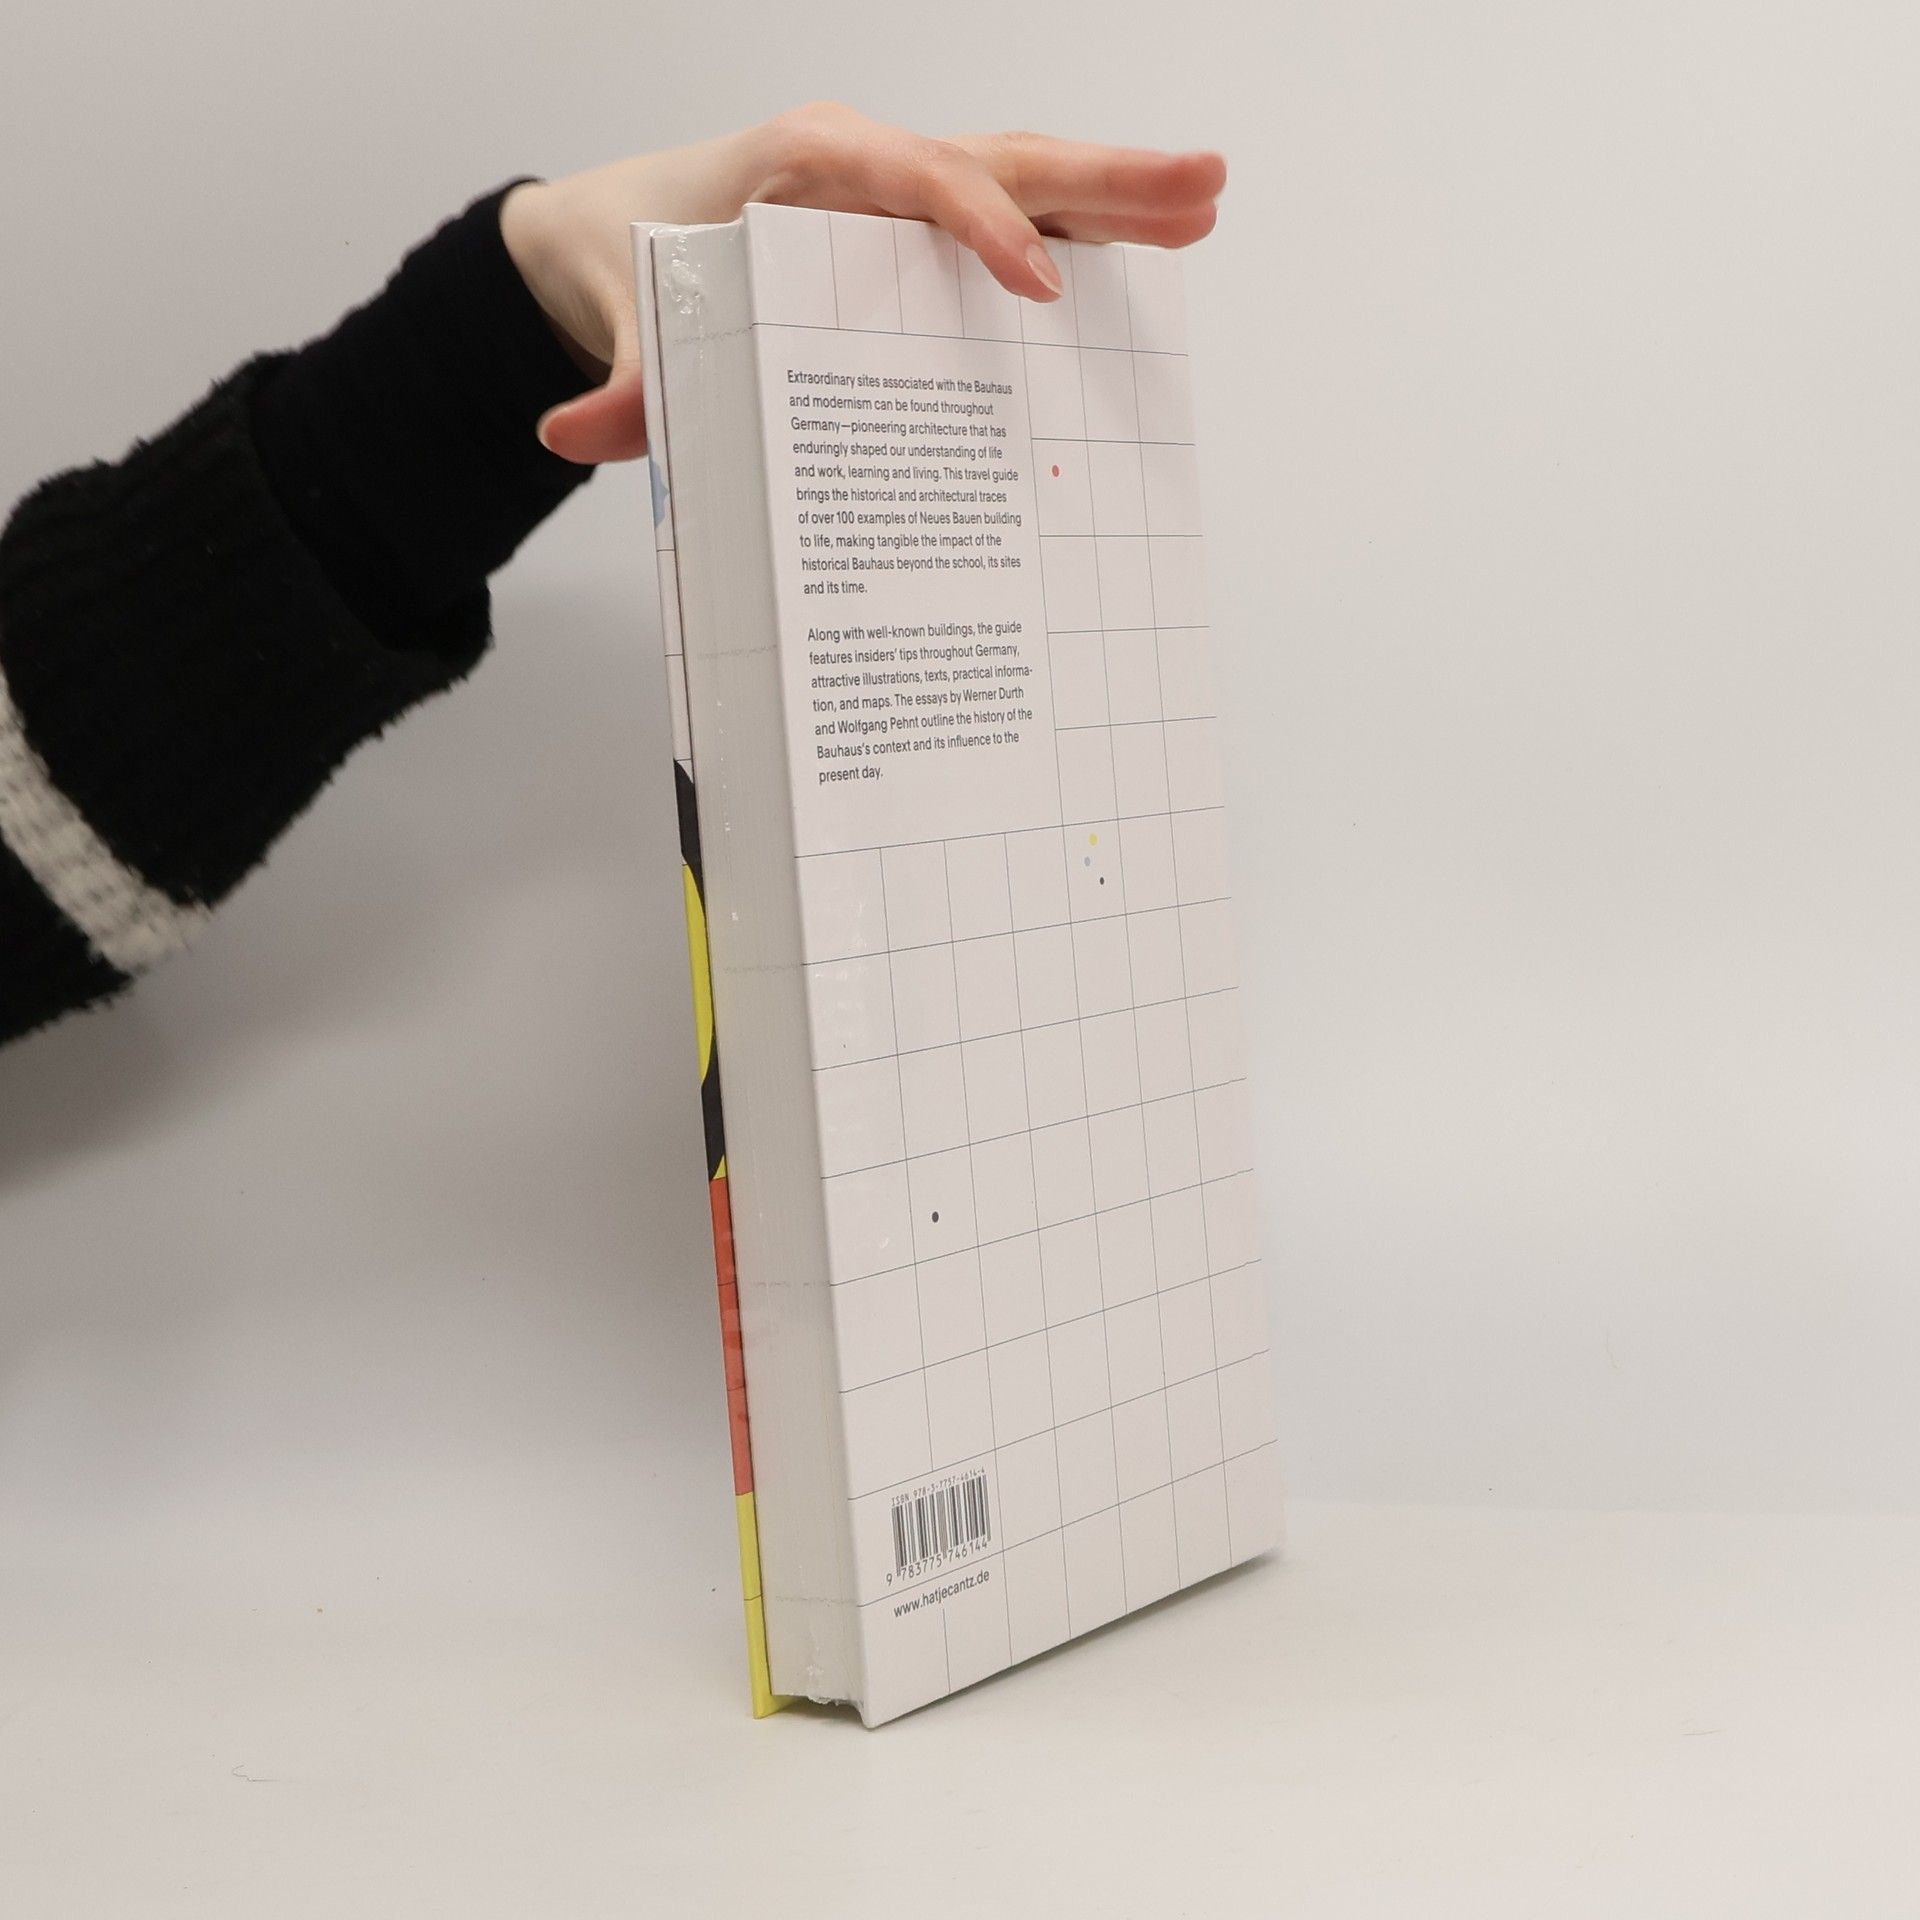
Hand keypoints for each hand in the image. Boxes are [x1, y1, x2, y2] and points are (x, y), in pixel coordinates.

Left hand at [500, 104, 1225, 465]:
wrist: (609, 229)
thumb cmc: (630, 255)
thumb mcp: (623, 317)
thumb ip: (622, 381)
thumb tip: (573, 436)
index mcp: (804, 165)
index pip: (912, 178)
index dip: (979, 227)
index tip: (1040, 288)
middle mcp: (867, 165)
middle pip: (1002, 159)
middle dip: (1106, 176)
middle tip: (1203, 187)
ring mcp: (900, 194)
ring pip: (1025, 179)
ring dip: (1119, 194)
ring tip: (1209, 206)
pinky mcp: (915, 231)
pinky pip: (1011, 218)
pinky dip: (1083, 231)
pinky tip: (1157, 252)